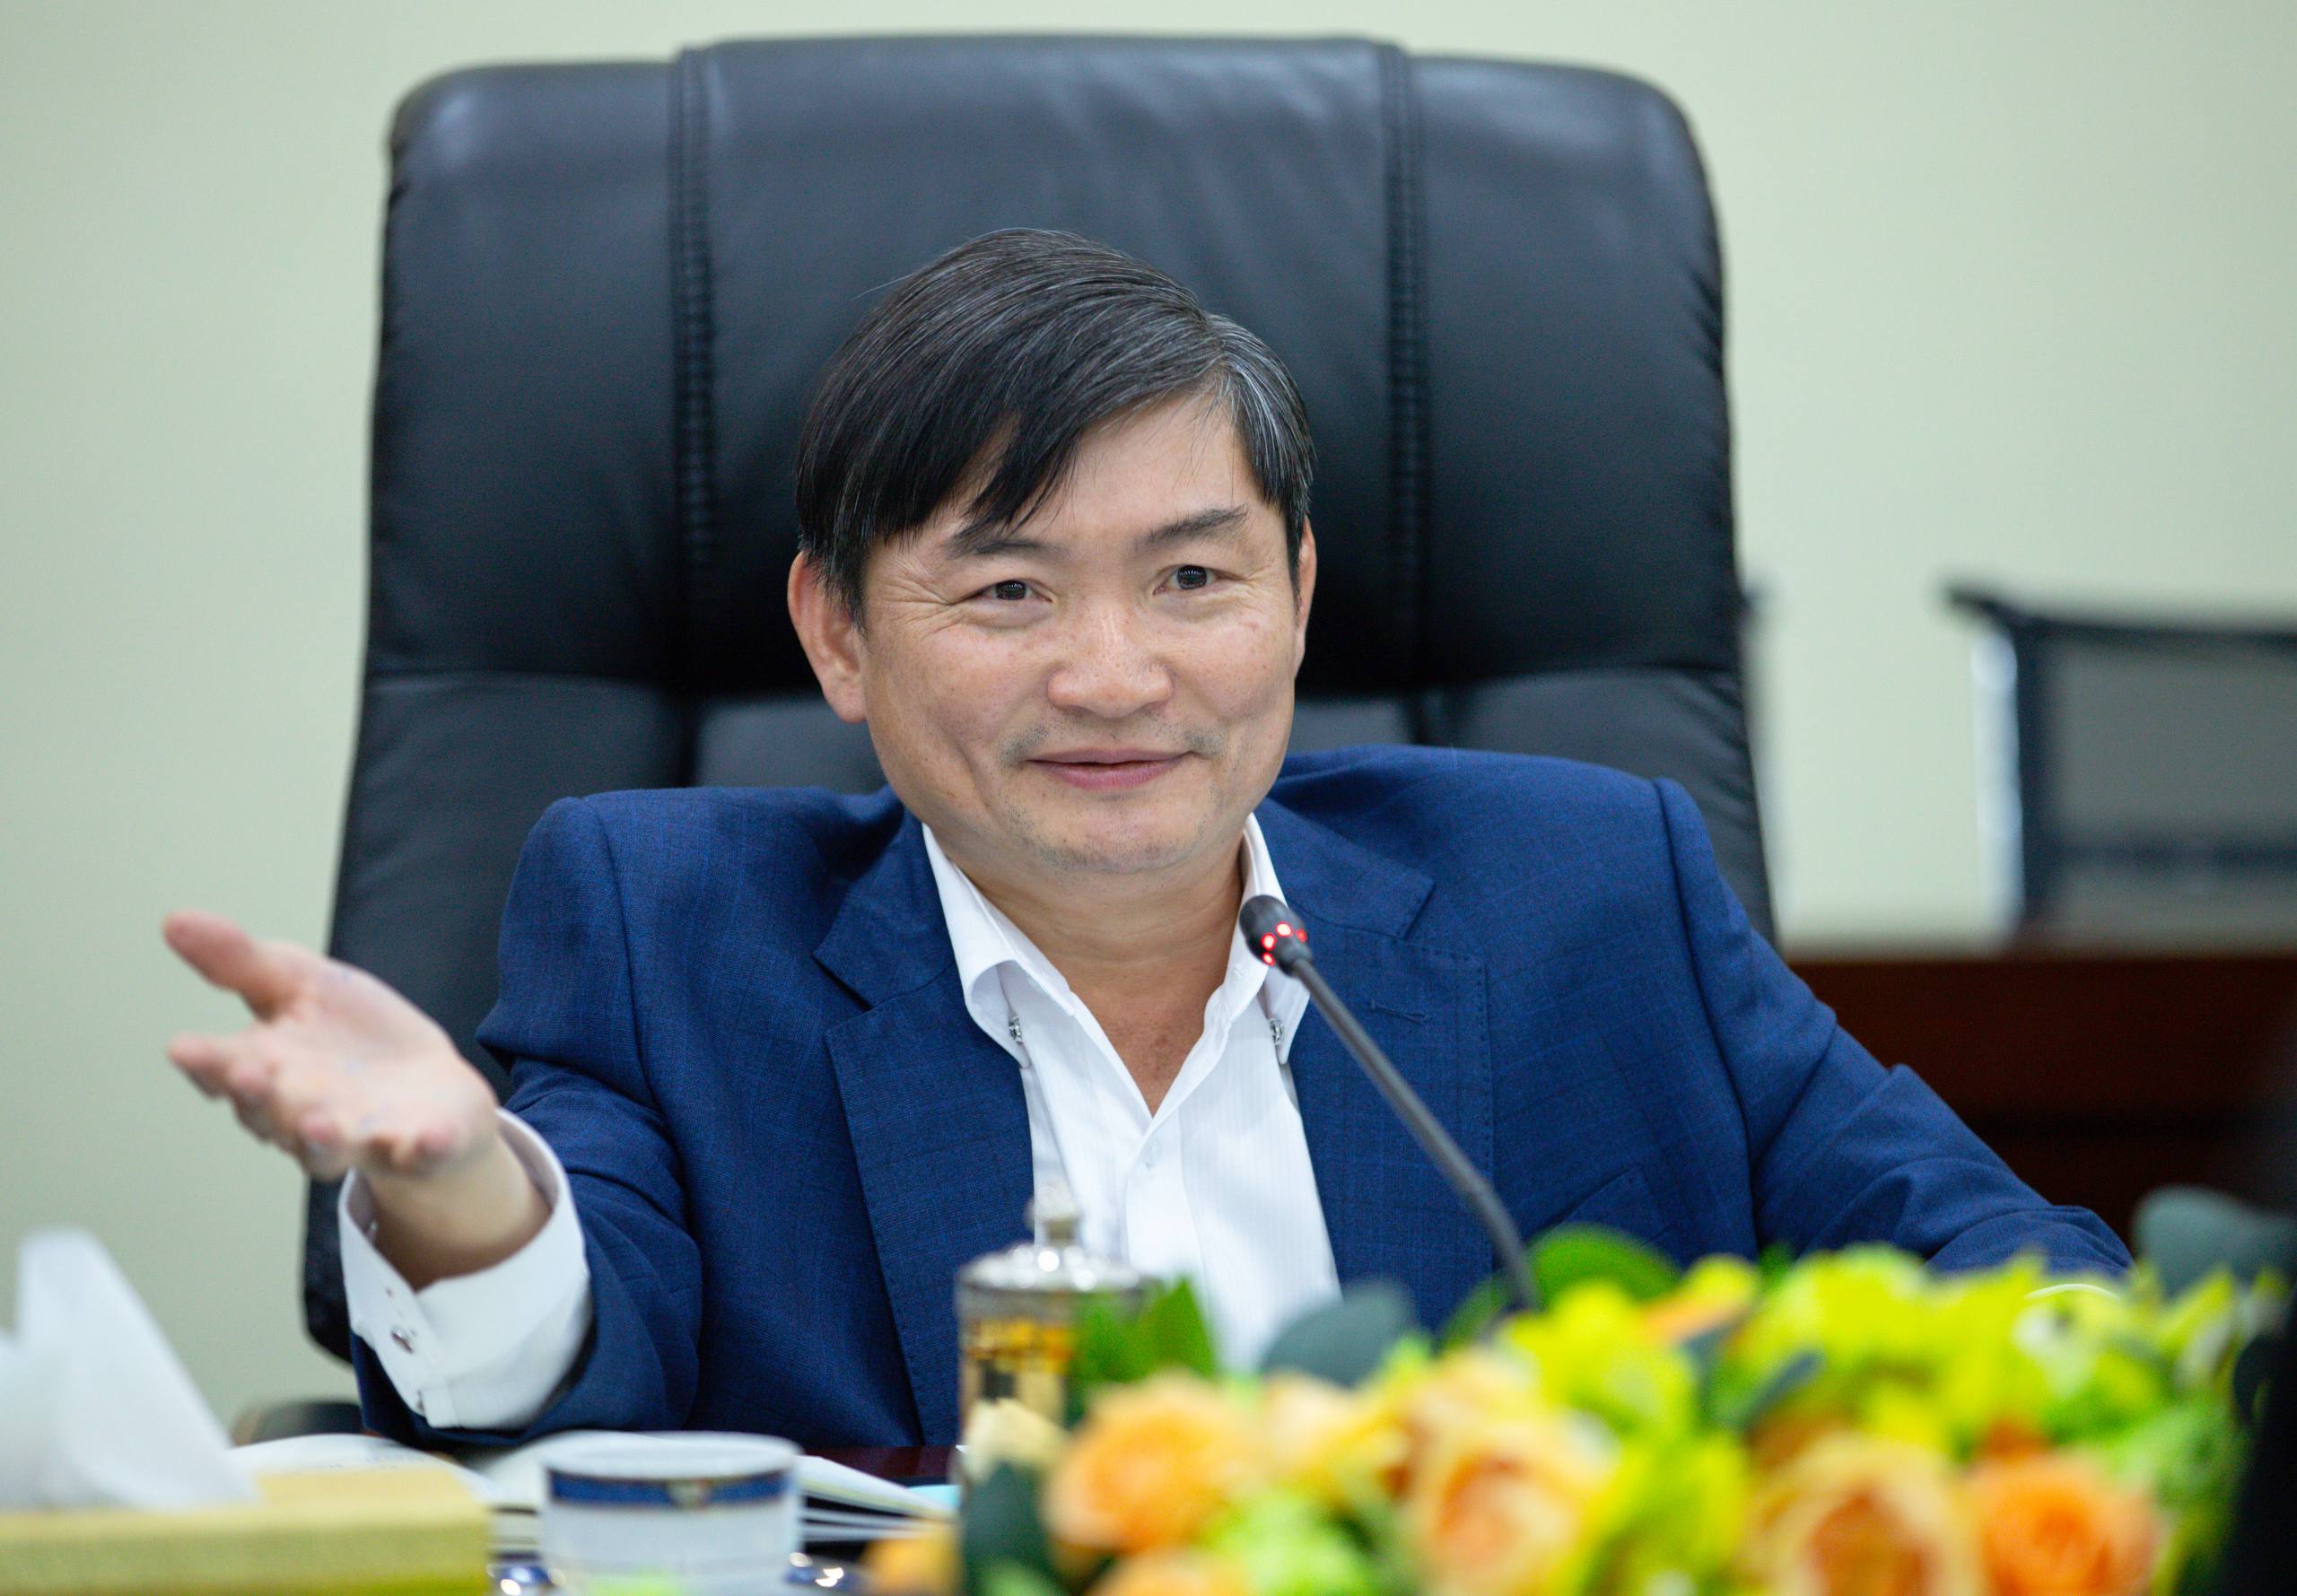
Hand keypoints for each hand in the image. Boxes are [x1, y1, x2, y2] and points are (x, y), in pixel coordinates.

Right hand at [163, 911, 545, 1284]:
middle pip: (269, 1114)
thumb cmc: (350, 1034)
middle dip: (256, 1096)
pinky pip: (419, 1154)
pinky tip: (429, 1138)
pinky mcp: (417, 1147)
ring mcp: (359, 1138)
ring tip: (318, 1121)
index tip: (184, 1047)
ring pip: (329, 1149)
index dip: (204, 1062)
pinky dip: (424, 1148)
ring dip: (321, 1138)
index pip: (222, 1070)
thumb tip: (173, 920)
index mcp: (266, 1071)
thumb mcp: (299, 983)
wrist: (428, 1084)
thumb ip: (241, 963)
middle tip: (246, 1073)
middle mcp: (301, 1115)